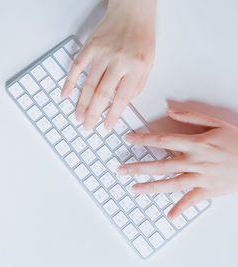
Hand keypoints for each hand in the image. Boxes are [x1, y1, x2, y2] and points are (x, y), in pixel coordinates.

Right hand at [61, 0, 155, 129]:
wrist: (132, 11)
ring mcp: (102, 53)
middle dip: (93, 114)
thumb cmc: (141, 37)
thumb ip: (136, 85)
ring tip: (78, 116)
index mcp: (137, 66)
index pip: (122, 98)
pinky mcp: (90, 46)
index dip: (113, 115)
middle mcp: (119, 60)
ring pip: (88, 84)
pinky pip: (76, 67)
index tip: (106, 126)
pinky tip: (65, 94)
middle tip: (87, 126)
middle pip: (102, 95)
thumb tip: (121, 104)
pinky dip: (69, 82)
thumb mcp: (148, 63)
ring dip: (82, 104)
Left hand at [117, 109, 237, 218]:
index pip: (162, 141)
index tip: (128, 139)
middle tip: (121, 169)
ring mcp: (201, 177)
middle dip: (138, 167)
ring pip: (171, 184)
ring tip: (134, 189)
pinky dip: (181, 208)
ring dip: (151, 187)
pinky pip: (192, 201)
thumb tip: (170, 110)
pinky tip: (169, 215)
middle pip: (161, 165)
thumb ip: (191, 116)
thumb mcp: (216, 123)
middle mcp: (195, 161)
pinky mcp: (209, 190)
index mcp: (195, 143)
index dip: (143, 140)